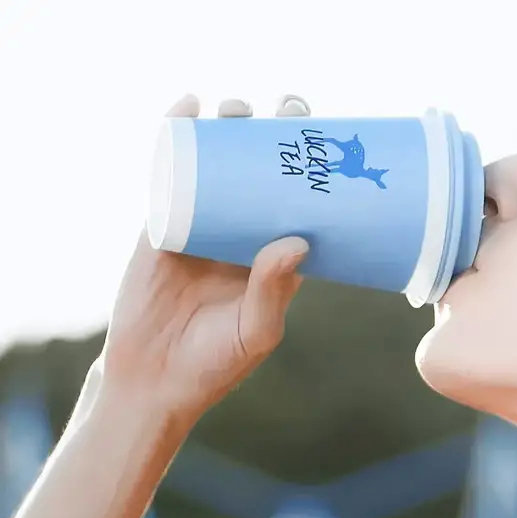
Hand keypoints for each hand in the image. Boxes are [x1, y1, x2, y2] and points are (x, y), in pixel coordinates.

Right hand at [97, 93, 313, 424]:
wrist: (152, 380)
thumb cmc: (216, 363)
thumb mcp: (256, 330)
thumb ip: (273, 289)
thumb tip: (296, 242)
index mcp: (276, 258)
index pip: (303, 204)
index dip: (316, 171)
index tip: (333, 138)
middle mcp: (244, 235)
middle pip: (264, 174)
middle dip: (275, 136)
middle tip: (290, 108)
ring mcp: (203, 226)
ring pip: (219, 166)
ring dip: (229, 129)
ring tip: (239, 107)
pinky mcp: (163, 225)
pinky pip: (170, 174)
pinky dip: (176, 138)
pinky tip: (186, 108)